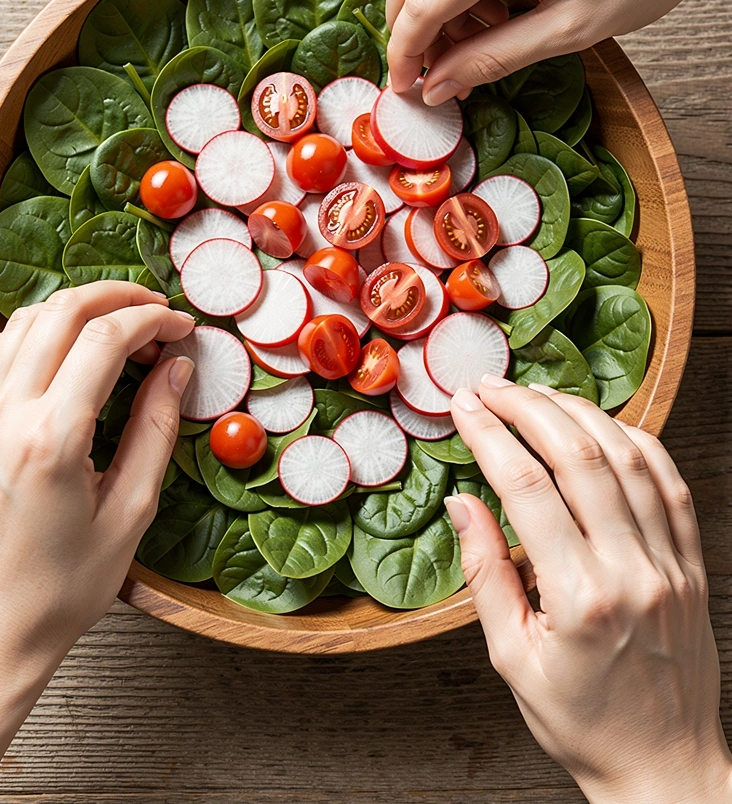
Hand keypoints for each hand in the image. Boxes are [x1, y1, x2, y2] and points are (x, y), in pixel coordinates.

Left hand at [0, 282, 193, 803]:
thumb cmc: (59, 590)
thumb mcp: (129, 514)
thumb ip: (155, 430)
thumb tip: (177, 369)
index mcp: (52, 439)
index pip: (106, 339)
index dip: (152, 321)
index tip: (181, 329)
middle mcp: (4, 418)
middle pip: (60, 314)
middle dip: (114, 297)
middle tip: (153, 308)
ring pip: (20, 324)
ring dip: (71, 310)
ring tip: (111, 324)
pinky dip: (29, 335)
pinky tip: (57, 352)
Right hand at [447, 377, 731, 803]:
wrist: (665, 766)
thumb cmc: (581, 720)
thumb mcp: (512, 659)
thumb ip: (485, 574)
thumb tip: (462, 503)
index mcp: (580, 598)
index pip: (526, 487)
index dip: (489, 435)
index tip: (463, 407)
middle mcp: (632, 570)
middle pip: (578, 456)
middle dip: (527, 408)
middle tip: (491, 387)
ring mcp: (670, 564)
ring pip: (628, 457)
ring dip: (579, 413)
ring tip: (538, 394)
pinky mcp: (692, 565)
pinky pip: (671, 483)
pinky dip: (637, 441)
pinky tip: (604, 425)